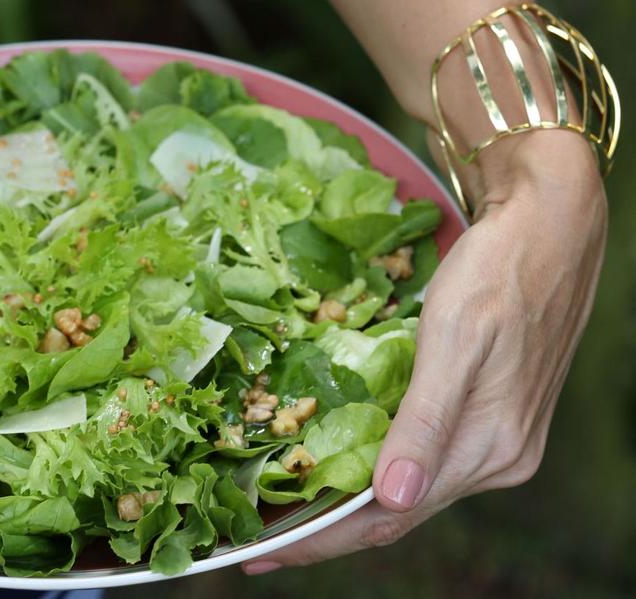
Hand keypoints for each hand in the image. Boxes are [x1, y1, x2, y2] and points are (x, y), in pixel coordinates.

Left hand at [243, 131, 606, 574]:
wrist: (549, 231)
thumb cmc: (498, 275)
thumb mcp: (454, 341)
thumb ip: (425, 422)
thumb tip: (393, 498)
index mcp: (490, 446)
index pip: (391, 517)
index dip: (324, 539)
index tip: (267, 553)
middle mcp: (498, 457)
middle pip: (398, 512)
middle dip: (328, 531)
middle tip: (262, 541)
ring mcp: (498, 440)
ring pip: (410, 490)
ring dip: (351, 506)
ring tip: (291, 513)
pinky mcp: (490, 419)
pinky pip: (424, 462)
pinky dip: (377, 472)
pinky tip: (345, 470)